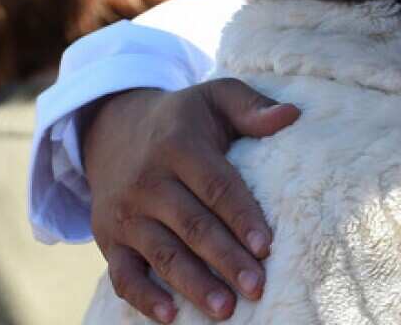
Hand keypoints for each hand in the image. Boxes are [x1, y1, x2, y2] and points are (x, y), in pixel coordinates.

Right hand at [84, 79, 299, 322]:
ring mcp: (125, 213)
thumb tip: (292, 115)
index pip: (216, 186)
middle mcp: (148, 182)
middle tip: (257, 287)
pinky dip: (143, 298)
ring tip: (226, 310)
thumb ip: (251, 106)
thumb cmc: (183, 119)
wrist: (113, 129)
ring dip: (193, 285)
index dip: (241, 217)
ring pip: (163, 254)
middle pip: (193, 226)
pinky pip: (123, 274)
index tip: (266, 246)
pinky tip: (171, 317)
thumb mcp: (215, 97)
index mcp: (179, 146)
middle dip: (226, 260)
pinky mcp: (108, 239)